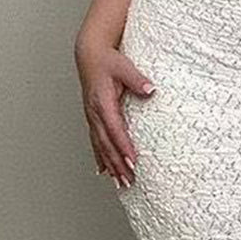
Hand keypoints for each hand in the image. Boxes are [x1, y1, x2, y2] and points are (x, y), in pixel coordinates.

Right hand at [74, 37, 155, 187]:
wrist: (89, 55)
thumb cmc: (107, 60)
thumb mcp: (123, 66)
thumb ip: (137, 79)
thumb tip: (151, 89)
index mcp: (102, 102)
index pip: (115, 129)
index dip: (123, 146)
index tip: (133, 161)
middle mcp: (95, 113)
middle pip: (106, 144)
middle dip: (117, 164)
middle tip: (129, 181)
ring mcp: (92, 118)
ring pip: (100, 147)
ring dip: (111, 166)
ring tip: (120, 183)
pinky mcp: (93, 119)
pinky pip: (96, 143)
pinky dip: (101, 158)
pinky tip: (104, 171)